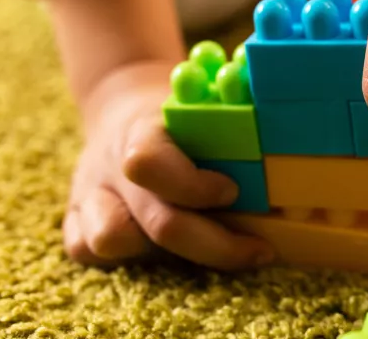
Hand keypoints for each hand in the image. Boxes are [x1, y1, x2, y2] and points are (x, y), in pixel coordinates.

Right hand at [63, 61, 274, 269]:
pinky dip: (129, 258)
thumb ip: (233, 128)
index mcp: (142, 132)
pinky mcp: (76, 220)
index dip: (193, 186)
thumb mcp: (202, 109)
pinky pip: (87, 251)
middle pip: (154, 221)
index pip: (150, 163)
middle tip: (259, 249)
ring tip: (208, 247)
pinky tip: (167, 250)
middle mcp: (110, 166)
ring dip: (165, 253)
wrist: (121, 109)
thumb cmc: (178, 116)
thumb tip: (292, 144)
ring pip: (107, 241)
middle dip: (215, 244)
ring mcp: (88, 195)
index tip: (234, 192)